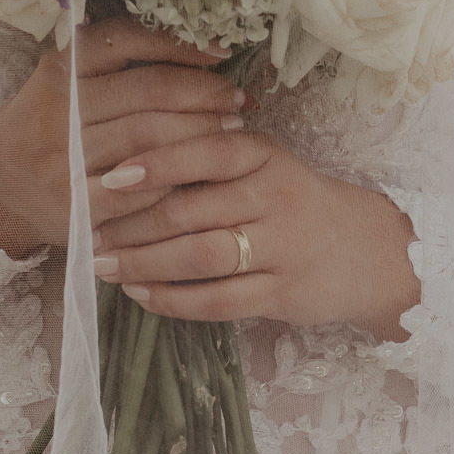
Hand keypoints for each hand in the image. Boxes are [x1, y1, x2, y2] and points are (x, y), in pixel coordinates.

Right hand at [0, 15, 246, 254]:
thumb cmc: (44, 124)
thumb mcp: (66, 80)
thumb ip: (117, 63)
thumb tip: (202, 50)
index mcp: (60, 69)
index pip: (127, 41)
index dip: (179, 45)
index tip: (221, 53)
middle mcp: (60, 109)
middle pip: (148, 91)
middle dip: (203, 93)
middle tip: (237, 100)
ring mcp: (64, 159)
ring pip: (149, 138)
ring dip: (200, 133)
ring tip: (231, 130)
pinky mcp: (73, 206)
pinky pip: (139, 191)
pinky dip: (175, 180)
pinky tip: (199, 175)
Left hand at [90, 127, 420, 337]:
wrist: (366, 250)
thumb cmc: (293, 201)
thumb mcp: (262, 165)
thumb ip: (209, 159)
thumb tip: (125, 162)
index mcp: (263, 154)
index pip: (202, 152)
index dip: (152, 165)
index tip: (106, 177)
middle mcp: (273, 196)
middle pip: (190, 210)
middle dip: (131, 224)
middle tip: (87, 231)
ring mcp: (281, 247)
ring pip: (199, 257)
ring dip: (143, 264)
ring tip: (103, 265)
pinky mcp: (282, 294)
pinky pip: (218, 301)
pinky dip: (173, 301)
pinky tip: (141, 296)